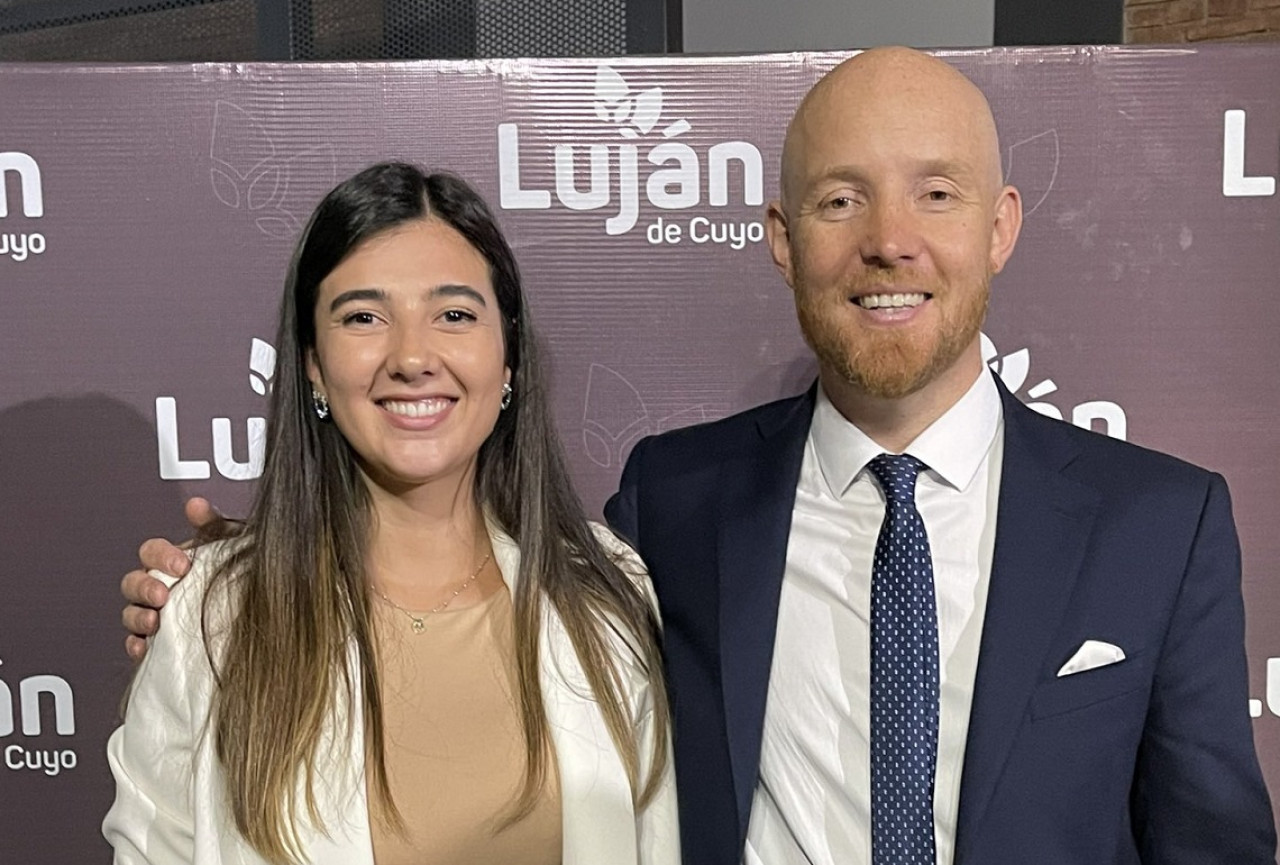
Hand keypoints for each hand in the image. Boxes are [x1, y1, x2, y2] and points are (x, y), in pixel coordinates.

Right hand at [122, 498, 227, 661]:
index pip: (151, 552)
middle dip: (144, 586)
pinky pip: (136, 644)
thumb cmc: (241, 574)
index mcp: (172, 562)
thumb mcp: (235, 545)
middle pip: (133, 582)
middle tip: (162, 594)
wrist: (260, 613)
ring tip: (154, 622)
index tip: (182, 565)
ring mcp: (156, 614)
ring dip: (137, 616)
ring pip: (131, 612)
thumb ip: (214, 525)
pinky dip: (135, 646)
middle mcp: (160, 586)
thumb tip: (196, 506)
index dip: (161, 556)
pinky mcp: (159, 642)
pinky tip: (144, 647)